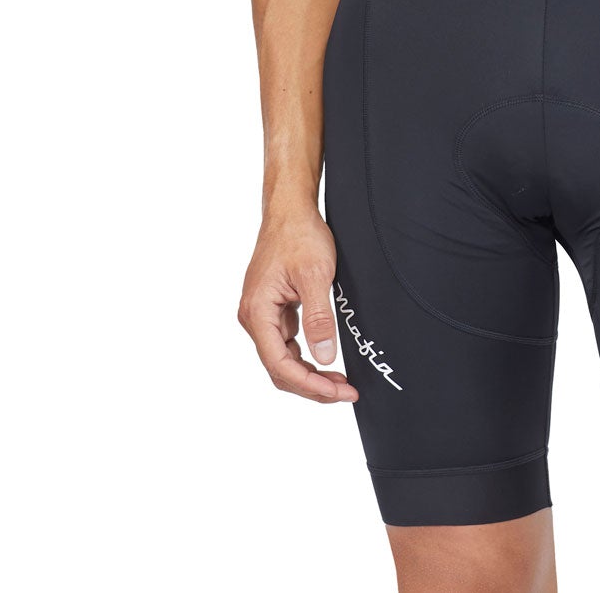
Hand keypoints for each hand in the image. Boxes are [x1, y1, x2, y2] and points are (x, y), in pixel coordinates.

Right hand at [237, 206, 358, 403]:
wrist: (290, 208)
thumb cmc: (300, 235)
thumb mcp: (315, 275)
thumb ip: (319, 319)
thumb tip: (326, 358)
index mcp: (257, 312)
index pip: (280, 365)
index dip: (310, 384)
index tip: (340, 391)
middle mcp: (253, 317)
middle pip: (279, 368)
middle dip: (312, 385)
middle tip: (346, 392)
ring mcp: (262, 313)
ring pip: (283, 358)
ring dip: (310, 373)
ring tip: (341, 381)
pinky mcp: (273, 308)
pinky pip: (286, 342)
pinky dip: (306, 355)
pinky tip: (326, 358)